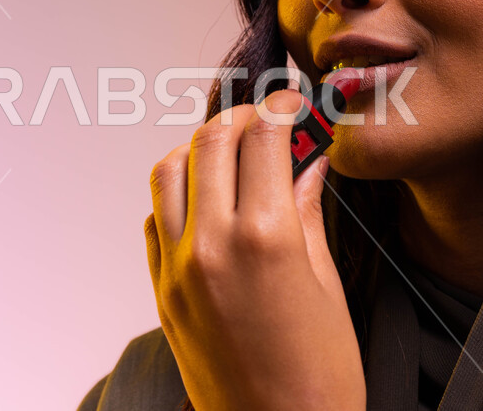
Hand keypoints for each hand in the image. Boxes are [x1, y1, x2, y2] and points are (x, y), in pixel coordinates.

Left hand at [145, 89, 365, 410]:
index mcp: (265, 239)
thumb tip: (307, 160)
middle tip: (271, 124)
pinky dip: (178, 194)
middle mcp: (210, 245)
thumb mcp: (327, 284)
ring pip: (168, 170)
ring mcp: (177, 268)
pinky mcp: (160, 290)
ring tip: (237, 157)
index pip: (264, 137)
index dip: (284, 109)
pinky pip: (155, 216)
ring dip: (201, 149)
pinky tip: (210, 202)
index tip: (297, 105)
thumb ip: (308, 210)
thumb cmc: (317, 378)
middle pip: (210, 140)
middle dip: (243, 119)